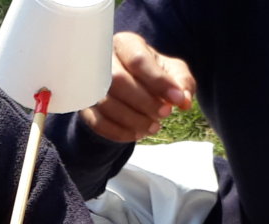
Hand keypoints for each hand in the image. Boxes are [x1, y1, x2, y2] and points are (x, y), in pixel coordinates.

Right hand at [79, 32, 193, 142]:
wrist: (130, 87)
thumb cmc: (153, 75)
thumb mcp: (172, 72)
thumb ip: (181, 82)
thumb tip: (183, 100)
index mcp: (126, 44)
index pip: (138, 60)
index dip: (159, 82)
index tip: (176, 99)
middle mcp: (102, 60)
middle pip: (118, 81)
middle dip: (144, 102)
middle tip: (165, 114)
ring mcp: (90, 84)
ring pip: (106, 104)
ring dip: (133, 120)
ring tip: (153, 127)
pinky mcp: (85, 107)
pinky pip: (98, 123)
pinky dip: (120, 133)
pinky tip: (137, 134)